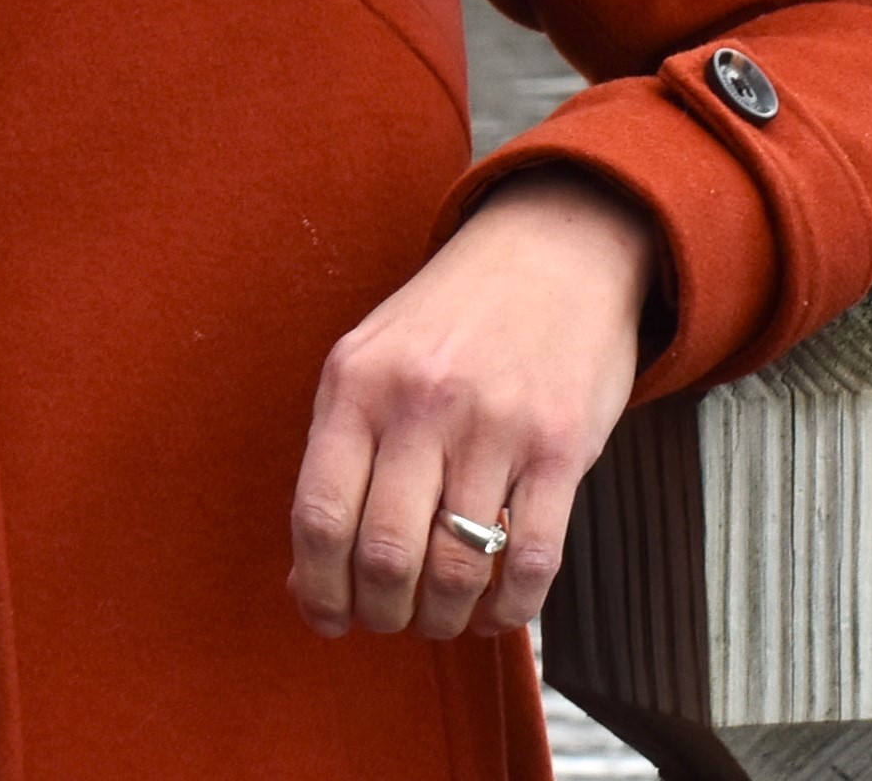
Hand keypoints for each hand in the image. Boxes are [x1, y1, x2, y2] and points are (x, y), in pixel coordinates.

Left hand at [285, 168, 657, 642]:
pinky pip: (531, 561)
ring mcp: (495, 425)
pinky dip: (509, 608)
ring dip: (442, 619)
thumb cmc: (450, 321)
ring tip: (440, 618)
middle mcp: (419, 402)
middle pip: (384, 556)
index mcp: (355, 383)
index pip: (319, 516)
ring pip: (456, 569)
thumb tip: (308, 575)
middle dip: (381, 613)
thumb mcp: (371, 361)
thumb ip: (340, 456)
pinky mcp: (563, 447)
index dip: (318, 589)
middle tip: (389, 621)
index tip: (328, 618)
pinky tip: (494, 609)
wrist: (553, 251)